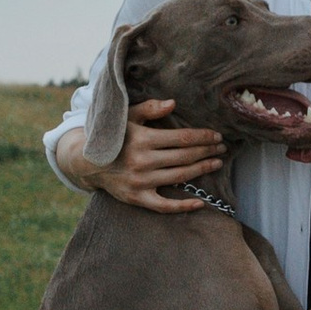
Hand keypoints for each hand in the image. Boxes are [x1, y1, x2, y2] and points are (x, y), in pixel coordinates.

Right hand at [80, 97, 226, 212]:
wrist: (88, 162)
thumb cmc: (113, 136)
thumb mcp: (127, 117)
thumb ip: (150, 108)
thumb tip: (173, 103)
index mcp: (142, 139)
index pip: (182, 138)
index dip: (203, 137)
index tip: (217, 136)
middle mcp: (142, 161)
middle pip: (185, 156)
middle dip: (207, 151)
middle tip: (222, 148)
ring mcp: (140, 182)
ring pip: (179, 176)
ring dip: (201, 169)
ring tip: (216, 163)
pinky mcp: (137, 198)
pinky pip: (164, 205)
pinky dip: (183, 206)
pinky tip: (200, 203)